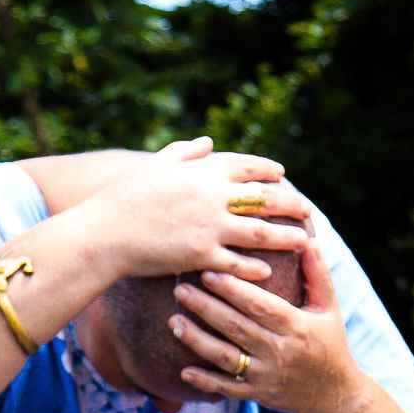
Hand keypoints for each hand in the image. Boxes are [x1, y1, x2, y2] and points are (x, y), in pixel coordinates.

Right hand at [90, 136, 311, 283]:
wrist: (106, 232)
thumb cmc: (125, 197)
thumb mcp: (157, 164)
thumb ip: (186, 151)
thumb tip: (208, 141)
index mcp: (204, 170)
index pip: (246, 166)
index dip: (267, 170)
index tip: (282, 174)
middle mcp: (213, 196)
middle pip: (264, 198)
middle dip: (289, 203)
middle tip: (307, 210)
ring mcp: (210, 227)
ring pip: (259, 232)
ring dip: (285, 236)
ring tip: (304, 239)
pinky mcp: (202, 256)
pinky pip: (237, 263)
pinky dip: (255, 267)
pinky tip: (269, 271)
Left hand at [168, 240, 361, 412]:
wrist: (333, 396)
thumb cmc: (330, 344)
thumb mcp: (329, 309)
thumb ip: (318, 275)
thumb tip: (309, 240)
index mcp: (296, 327)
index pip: (259, 305)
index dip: (233, 289)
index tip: (209, 272)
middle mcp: (279, 351)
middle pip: (236, 327)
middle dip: (206, 308)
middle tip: (181, 289)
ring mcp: (266, 376)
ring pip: (226, 357)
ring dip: (197, 340)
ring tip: (174, 322)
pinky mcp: (258, 395)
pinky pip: (227, 388)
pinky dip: (206, 381)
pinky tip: (184, 371)